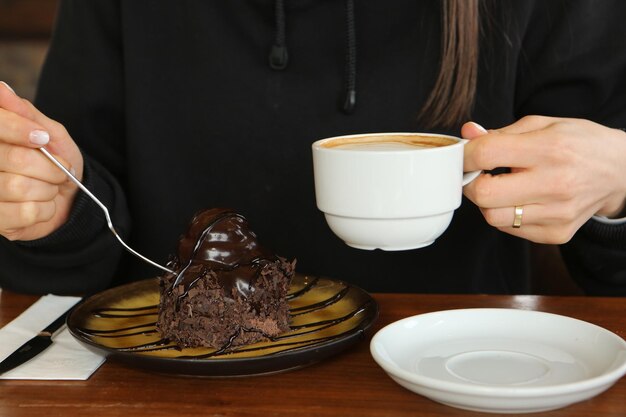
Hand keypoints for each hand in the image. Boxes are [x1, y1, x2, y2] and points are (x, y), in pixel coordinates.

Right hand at [0, 82, 83, 240]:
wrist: (70, 200)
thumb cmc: (56, 162)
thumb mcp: (49, 133)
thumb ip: (26, 114)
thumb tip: (1, 89)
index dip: (18, 129)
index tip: (42, 137)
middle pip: (10, 158)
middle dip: (46, 165)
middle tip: (60, 170)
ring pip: (16, 186)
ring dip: (47, 188)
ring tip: (51, 188)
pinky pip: (24, 213)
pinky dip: (44, 209)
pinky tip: (43, 206)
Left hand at [462, 116, 625, 243]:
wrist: (621, 172)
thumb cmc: (579, 143)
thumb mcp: (544, 125)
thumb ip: (501, 132)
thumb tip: (467, 133)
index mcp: (550, 149)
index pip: (486, 155)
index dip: (465, 155)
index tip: (464, 155)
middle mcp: (555, 184)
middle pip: (483, 194)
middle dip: (471, 182)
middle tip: (478, 173)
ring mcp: (557, 213)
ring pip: (492, 217)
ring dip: (487, 202)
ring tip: (501, 186)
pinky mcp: (556, 233)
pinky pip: (509, 228)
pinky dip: (505, 214)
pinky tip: (518, 199)